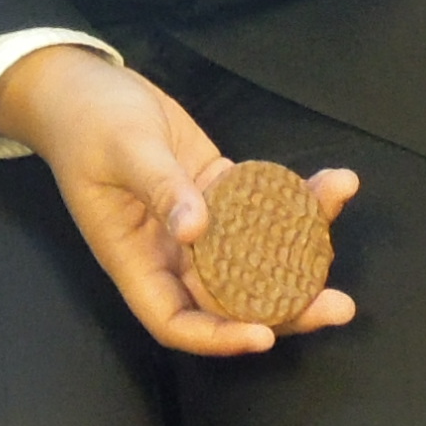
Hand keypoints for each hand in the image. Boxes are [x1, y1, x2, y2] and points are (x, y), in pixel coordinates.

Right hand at [0, 46, 357, 355]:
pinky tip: (332, 183)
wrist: (84, 87)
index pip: (177, 321)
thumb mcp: (121, 150)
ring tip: (341, 218)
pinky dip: (299, 201)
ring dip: (305, 249)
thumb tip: (196, 229)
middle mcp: (172, 253)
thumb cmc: (86, 122)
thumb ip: (160, 188)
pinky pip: (265, 209)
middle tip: (337, 305)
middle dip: (286, 308)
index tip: (262, 334)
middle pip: (232, 300)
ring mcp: (201, 225)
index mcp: (135, 261)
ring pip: (258, 255)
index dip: (218, 337)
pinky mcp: (220, 192)